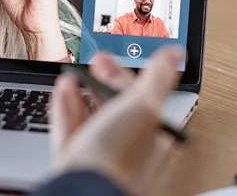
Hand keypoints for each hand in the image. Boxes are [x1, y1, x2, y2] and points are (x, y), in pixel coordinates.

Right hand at [51, 46, 183, 194]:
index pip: (141, 98)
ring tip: (74, 74)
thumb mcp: (143, 105)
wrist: (85, 184)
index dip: (125, 74)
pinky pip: (69, 126)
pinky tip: (63, 88)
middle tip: (94, 62)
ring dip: (82, 90)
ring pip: (90, 115)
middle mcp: (125, 145)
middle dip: (103, 80)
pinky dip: (65, 105)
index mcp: (150, 135)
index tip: (110, 58)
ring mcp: (98, 152)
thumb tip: (174, 52)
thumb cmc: (119, 152)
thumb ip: (157, 77)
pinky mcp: (73, 157)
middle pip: (115, 106)